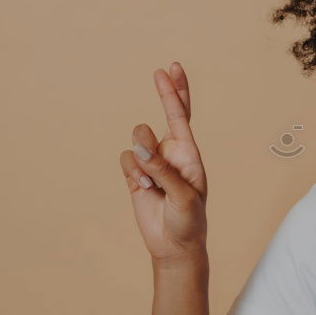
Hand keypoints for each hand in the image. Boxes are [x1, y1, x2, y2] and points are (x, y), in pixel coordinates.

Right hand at [119, 62, 208, 260]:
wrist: (174, 245)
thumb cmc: (188, 220)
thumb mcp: (183, 196)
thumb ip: (163, 170)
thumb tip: (142, 147)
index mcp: (189, 154)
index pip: (182, 116)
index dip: (176, 92)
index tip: (171, 69)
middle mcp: (171, 153)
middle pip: (166, 115)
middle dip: (165, 93)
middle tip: (161, 72)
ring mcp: (153, 162)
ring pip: (138, 139)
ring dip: (142, 157)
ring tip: (152, 181)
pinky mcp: (136, 174)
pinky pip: (126, 159)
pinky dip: (132, 172)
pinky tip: (143, 188)